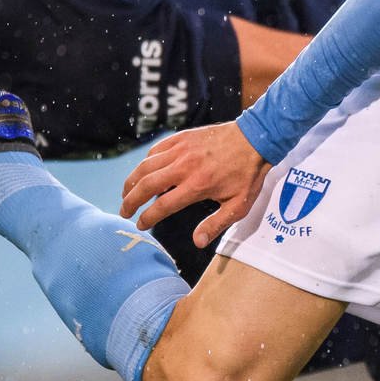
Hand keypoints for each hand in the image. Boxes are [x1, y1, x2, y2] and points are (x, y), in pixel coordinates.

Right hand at [120, 123, 270, 247]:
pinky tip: (143, 173)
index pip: (162, 206)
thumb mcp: (238, 206)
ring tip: (126, 194)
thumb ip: (216, 224)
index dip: (147, 218)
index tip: (140, 225)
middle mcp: (184, 167)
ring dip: (131, 182)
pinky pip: (155, 151)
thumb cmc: (248, 175)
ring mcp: (180, 150)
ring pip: (145, 166)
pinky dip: (145, 163)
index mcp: (197, 186)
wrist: (255, 139)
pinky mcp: (181, 138)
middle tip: (124, 212)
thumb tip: (197, 242)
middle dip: (130, 201)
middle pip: (146, 185)